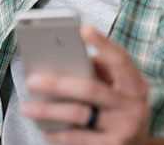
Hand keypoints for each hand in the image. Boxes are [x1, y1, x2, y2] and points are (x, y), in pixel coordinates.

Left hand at [21, 26, 150, 144]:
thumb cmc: (121, 108)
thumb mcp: (119, 88)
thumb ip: (100, 73)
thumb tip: (65, 61)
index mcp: (136, 84)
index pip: (120, 59)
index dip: (103, 43)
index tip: (83, 29)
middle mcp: (135, 105)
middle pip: (91, 88)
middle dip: (58, 83)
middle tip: (33, 80)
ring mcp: (125, 128)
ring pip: (80, 114)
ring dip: (49, 111)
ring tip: (27, 107)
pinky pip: (79, 138)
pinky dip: (59, 133)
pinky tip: (45, 129)